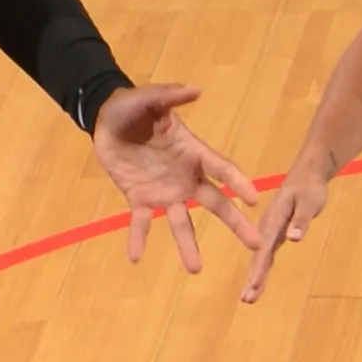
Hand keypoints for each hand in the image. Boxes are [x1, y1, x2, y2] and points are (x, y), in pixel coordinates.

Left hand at [86, 76, 259, 268]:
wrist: (106, 121)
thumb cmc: (132, 107)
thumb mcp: (148, 99)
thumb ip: (168, 96)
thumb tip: (194, 90)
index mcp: (194, 152)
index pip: (222, 169)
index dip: (238, 183)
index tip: (255, 199)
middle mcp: (186, 177)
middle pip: (216, 204)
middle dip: (236, 224)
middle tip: (256, 245)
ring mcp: (165, 192)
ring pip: (182, 222)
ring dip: (188, 246)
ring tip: (195, 270)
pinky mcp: (141, 199)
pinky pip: (142, 223)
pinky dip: (138, 239)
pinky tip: (135, 258)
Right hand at [233, 155, 336, 297]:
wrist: (307, 174)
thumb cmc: (310, 187)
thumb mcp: (309, 202)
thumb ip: (301, 221)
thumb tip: (293, 238)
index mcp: (274, 219)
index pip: (266, 247)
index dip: (260, 267)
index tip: (254, 284)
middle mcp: (267, 226)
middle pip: (259, 256)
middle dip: (253, 278)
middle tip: (247, 299)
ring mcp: (270, 231)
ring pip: (260, 257)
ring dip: (255, 277)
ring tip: (248, 298)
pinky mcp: (274, 233)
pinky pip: (266, 254)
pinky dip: (261, 269)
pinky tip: (257, 284)